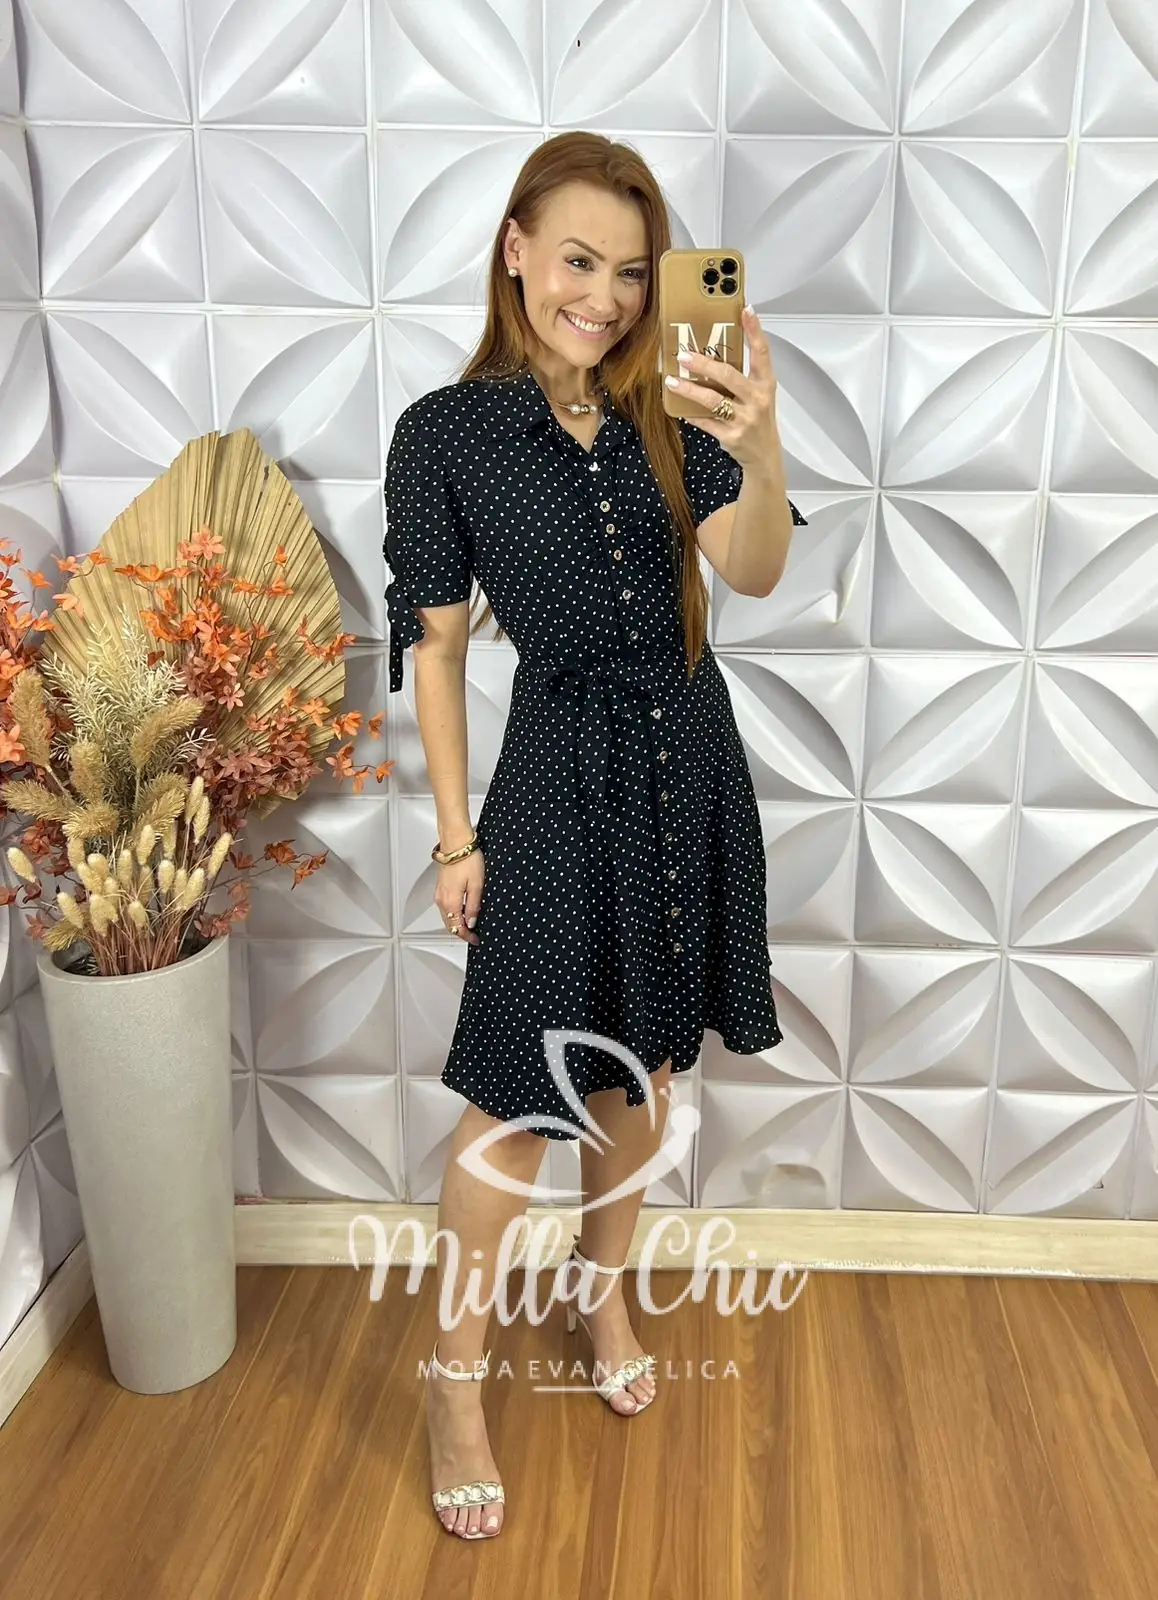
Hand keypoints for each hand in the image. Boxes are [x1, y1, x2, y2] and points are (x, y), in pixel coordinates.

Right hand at [436, 850, 483, 944]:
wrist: (456, 843)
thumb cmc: (467, 860)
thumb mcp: (477, 886)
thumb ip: (473, 906)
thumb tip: (472, 922)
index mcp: (451, 902)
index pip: (457, 928)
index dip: (467, 936)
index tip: (476, 940)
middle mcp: (442, 900)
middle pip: (449, 924)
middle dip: (461, 932)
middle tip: (473, 936)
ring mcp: (439, 893)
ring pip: (447, 916)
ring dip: (457, 923)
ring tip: (470, 925)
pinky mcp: (440, 887)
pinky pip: (445, 906)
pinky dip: (453, 913)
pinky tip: (463, 910)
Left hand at [665, 305, 780, 470]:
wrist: (764, 455)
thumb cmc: (758, 419)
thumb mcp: (758, 395)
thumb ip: (742, 376)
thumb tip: (712, 354)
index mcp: (765, 384)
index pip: (762, 352)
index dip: (754, 330)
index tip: (745, 309)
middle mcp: (757, 399)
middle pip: (728, 375)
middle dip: (704, 364)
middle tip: (683, 355)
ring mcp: (745, 419)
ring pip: (713, 400)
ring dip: (689, 389)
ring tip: (672, 381)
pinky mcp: (732, 436)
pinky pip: (705, 422)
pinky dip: (690, 414)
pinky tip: (678, 407)